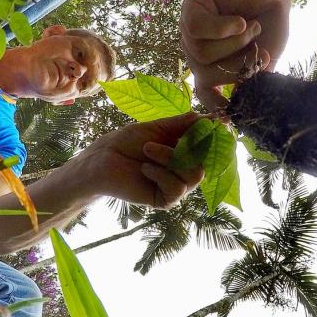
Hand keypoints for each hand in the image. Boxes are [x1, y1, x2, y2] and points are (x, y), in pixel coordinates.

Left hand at [78, 112, 204, 207]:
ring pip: (194, 175)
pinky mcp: (166, 200)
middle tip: (157, 140)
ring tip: (147, 150)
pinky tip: (144, 169)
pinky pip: (177, 187)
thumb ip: (184, 123)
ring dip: (169, 158)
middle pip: (206, 163)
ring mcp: (176, 186)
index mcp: (184, 151)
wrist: (102, 160)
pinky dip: (161, 174)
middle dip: (185, 147)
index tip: (213, 123)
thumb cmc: (126, 141)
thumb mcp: (157, 127)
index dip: (212, 137)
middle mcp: (184, 170)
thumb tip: (211, 117)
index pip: (209, 148)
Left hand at [180, 0, 290, 110]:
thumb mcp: (264, 57)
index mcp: (211, 67)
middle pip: (205, 75)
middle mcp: (196, 51)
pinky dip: (224, 28)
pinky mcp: (191, 6)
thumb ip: (252, 77)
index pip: (203, 92)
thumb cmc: (269, 24)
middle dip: (236, 67)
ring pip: (202, 53)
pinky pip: (198, 28)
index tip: (228, 119)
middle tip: (258, 53)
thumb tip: (241, 99)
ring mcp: (190, 29)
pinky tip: (240, 21)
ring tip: (252, 28)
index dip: (214, 106)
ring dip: (236, 43)